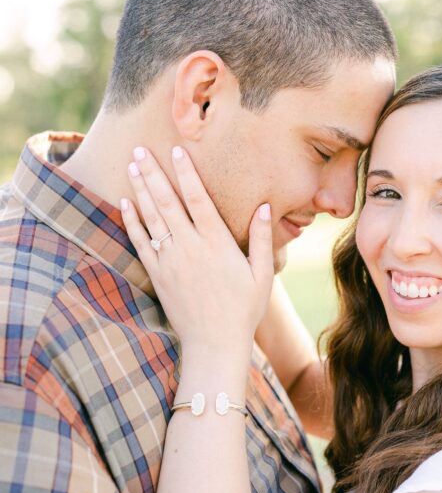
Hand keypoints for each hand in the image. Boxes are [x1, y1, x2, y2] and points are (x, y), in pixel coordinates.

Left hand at [121, 145, 273, 347]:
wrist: (214, 344)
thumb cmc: (244, 310)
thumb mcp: (262, 275)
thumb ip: (262, 240)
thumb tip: (264, 207)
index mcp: (217, 244)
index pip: (199, 200)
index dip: (186, 174)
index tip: (176, 151)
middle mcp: (190, 248)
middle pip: (167, 202)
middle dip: (153, 173)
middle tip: (140, 148)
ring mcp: (170, 261)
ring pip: (151, 218)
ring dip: (140, 189)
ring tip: (131, 165)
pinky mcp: (158, 274)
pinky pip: (140, 242)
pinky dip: (132, 220)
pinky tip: (125, 202)